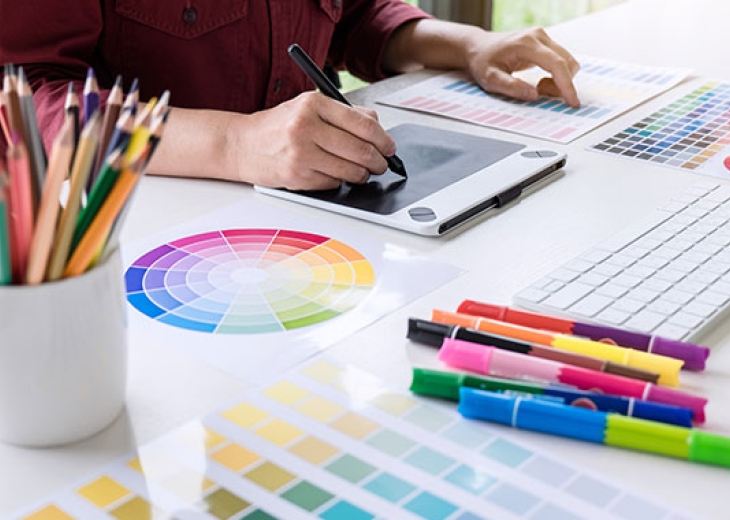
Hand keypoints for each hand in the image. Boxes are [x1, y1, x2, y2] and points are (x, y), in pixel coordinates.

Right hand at [228, 92, 396, 189]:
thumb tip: (377, 126)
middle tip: (381, 164)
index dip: (383, 139)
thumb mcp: (308, 107)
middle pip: (361, 150)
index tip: (389, 147)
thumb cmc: (278, 126)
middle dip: (378, 161)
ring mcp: (300, 153)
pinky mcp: (296, 176)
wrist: (241, 144)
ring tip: (361, 171)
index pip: (363, 123)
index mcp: (314, 104)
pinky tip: (332, 173)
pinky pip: (333, 183)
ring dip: (362, 175)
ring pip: (350, 171)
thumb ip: (344, 113)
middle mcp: (306, 127)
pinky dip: (338, 181)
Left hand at [464, 27, 580, 106]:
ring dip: (559, 80)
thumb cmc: (483, 62)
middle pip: (566, 62)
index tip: (573, 102)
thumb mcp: (490, 79)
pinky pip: (561, 61)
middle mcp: (538, 36)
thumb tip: (534, 95)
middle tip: (540, 93)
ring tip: (538, 87)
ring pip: (567, 62)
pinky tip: (540, 81)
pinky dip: (557, 75)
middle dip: (560, 84)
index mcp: (526, 44)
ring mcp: (543, 38)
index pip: (556, 64)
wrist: (479, 48)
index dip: (566, 85)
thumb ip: (511, 87)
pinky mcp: (545, 43)